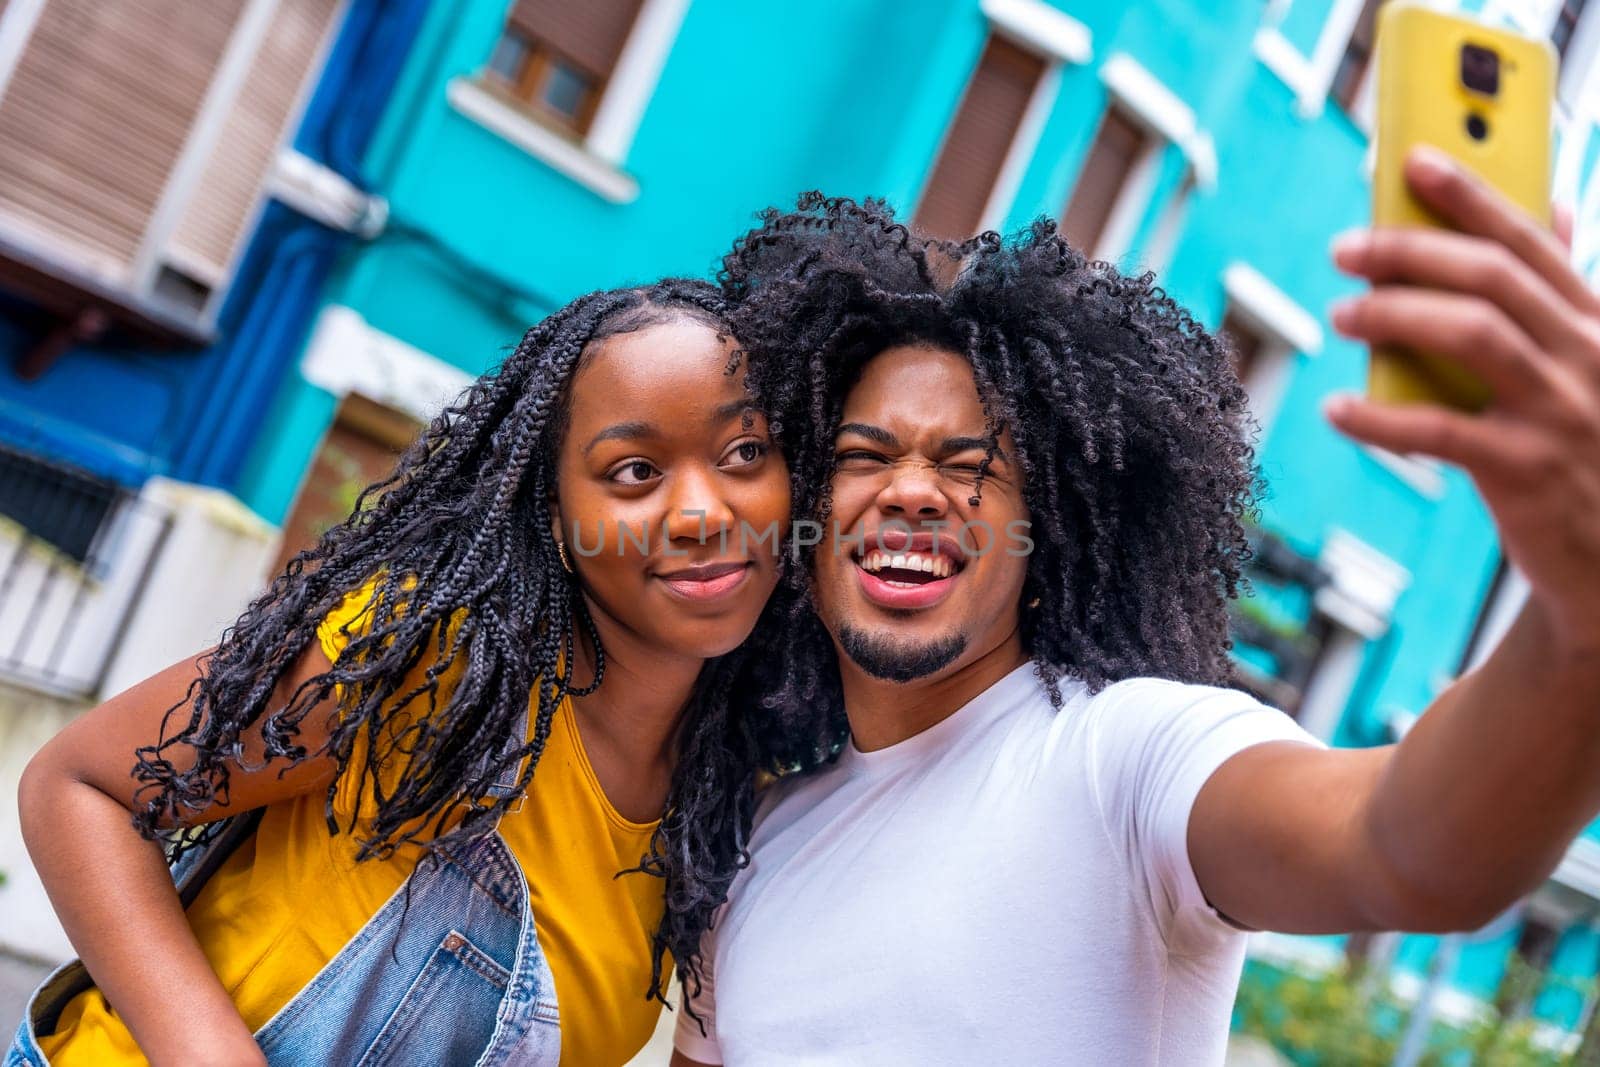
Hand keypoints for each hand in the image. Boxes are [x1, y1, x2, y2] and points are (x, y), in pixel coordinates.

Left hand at [1325, 145, 1599, 655]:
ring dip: (1395, 315)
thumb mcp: (1591, 365)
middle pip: (1494, 278)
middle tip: (1344, 249)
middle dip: (1412, 250)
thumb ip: (1564, 296)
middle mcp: (1589, 358)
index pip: (1531, 240)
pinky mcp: (1530, 475)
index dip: (1471, 194)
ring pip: (1474, 337)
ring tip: (1340, 314)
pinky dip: (1380, 417)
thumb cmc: (1588, 452)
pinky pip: (1442, 432)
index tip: (1414, 160)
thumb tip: (1553, 211)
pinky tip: (1337, 410)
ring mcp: (1563, 415)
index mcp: (1598, 324)